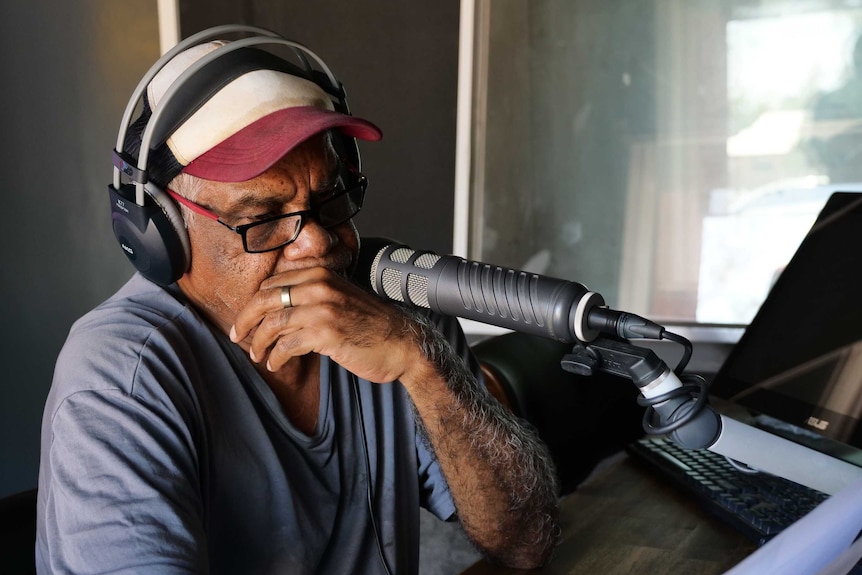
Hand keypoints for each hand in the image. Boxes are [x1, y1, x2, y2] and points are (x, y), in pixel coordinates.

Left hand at [229, 267, 421, 382]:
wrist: (401, 342)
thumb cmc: (370, 324)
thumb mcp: (340, 297)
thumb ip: (311, 295)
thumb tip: (275, 308)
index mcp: (319, 273)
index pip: (272, 284)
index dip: (254, 303)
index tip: (246, 320)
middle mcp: (319, 286)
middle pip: (266, 300)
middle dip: (246, 320)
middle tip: (237, 336)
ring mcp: (322, 309)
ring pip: (273, 323)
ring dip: (260, 343)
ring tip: (258, 356)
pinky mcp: (326, 333)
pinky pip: (287, 345)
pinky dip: (276, 357)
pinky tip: (275, 364)